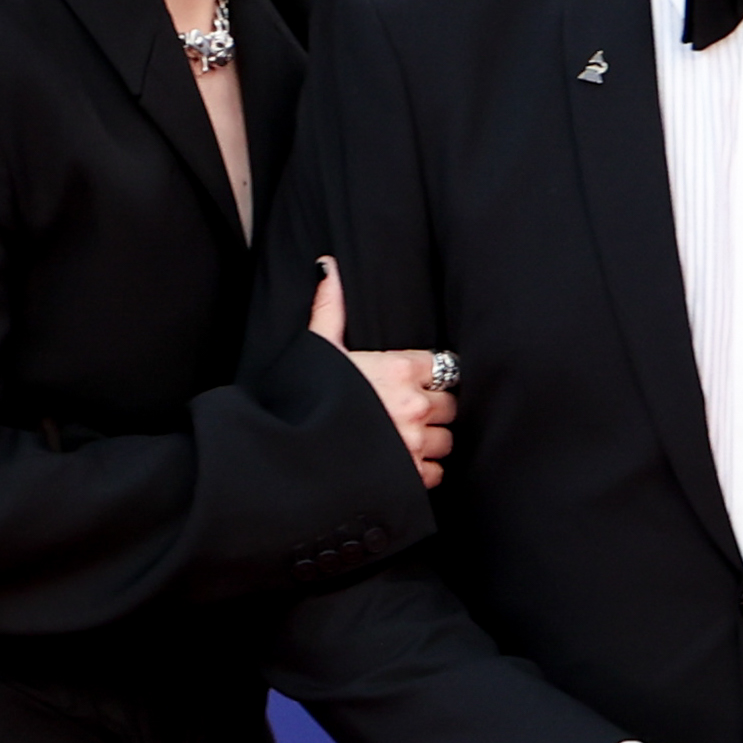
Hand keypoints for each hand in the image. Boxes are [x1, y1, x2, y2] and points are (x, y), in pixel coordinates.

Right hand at [310, 256, 454, 488]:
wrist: (292, 457)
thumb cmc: (304, 400)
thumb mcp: (317, 349)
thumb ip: (330, 308)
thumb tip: (328, 267)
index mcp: (397, 369)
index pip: (441, 365)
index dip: (432, 375)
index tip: (420, 381)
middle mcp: (413, 405)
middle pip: (450, 404)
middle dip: (435, 407)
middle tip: (413, 411)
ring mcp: (414, 442)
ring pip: (447, 439)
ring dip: (433, 439)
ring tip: (410, 438)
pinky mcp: (411, 475)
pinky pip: (437, 471)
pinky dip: (426, 469)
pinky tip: (406, 463)